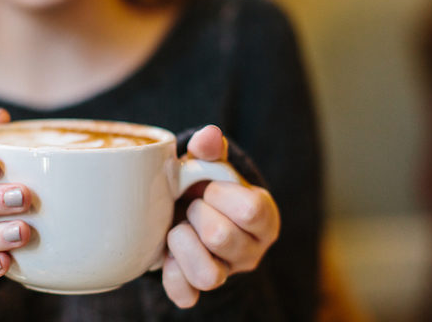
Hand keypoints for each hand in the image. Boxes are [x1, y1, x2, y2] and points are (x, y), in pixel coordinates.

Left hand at [162, 125, 280, 307]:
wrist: (187, 211)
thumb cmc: (203, 186)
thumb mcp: (209, 165)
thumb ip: (210, 150)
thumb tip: (209, 135)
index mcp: (264, 218)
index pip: (251, 210)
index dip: (220, 194)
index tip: (209, 187)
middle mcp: (251, 251)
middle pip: (221, 237)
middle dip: (196, 213)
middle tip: (192, 206)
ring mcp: (226, 274)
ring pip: (208, 275)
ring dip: (183, 244)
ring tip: (178, 228)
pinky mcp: (198, 290)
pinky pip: (186, 296)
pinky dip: (171, 274)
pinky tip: (167, 253)